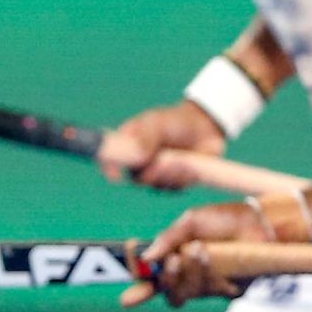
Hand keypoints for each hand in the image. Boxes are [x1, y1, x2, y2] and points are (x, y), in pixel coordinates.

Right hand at [98, 100, 224, 185]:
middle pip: (135, 178)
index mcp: (126, 145)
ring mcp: (153, 175)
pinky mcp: (171, 183)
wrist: (202, 129)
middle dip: (151, 172)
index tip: (115, 175)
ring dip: (169, 173)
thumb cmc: (174, 122)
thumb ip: (145, 136)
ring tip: (180, 157)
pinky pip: (172, 189)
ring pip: (155, 185)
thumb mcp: (157, 123)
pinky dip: (181, 178)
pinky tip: (188, 165)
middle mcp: (137, 163)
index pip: (108, 159)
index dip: (109, 168)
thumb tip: (137, 154)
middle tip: (165, 159)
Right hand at [123, 199, 266, 307]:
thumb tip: (147, 258)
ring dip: (190, 271)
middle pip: (171, 295)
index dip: (140, 293)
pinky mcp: (231, 290)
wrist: (257, 219)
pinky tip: (211, 256)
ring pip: (190, 293)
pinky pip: (212, 290)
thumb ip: (168, 238)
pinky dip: (207, 273)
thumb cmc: (223, 219)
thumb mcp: (190, 222)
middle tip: (173, 261)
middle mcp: (193, 278)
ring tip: (198, 248)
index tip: (127, 300)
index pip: (154, 284)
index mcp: (177, 263)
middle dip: (168, 280)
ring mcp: (212, 286)